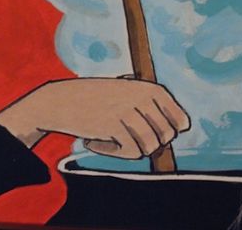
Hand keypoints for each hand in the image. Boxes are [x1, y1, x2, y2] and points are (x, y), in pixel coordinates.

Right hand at [0, 77, 190, 158]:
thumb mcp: (127, 93)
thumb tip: (182, 126)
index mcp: (150, 88)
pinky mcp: (114, 125)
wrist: (59, 100)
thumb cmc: (95, 98)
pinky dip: (114, 153)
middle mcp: (143, 97)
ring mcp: (128, 110)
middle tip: (125, 137)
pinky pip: (130, 152)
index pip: (181, 121)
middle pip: (165, 137)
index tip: (149, 133)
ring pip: (149, 147)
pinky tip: (95, 142)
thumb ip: (151, 106)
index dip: (169, 133)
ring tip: (112, 140)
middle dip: (148, 143)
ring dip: (130, 149)